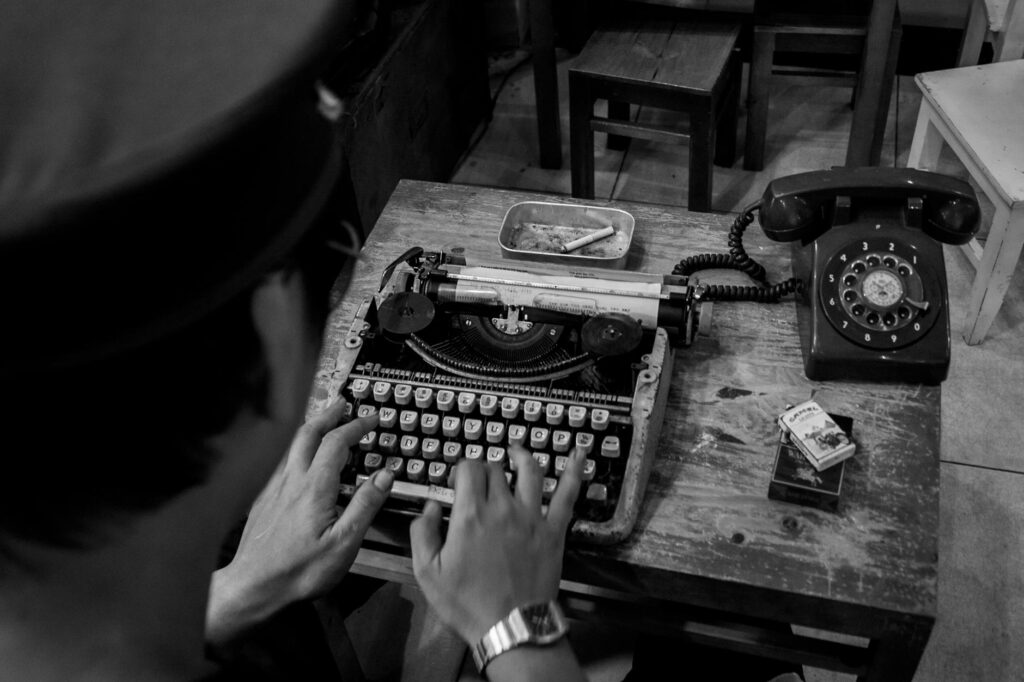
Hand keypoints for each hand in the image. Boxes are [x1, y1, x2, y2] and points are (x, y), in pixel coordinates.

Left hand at [206, 398, 391, 644]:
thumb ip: (365, 505)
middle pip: (308, 434)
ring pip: (291, 446)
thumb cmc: (300, 571)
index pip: (336, 443)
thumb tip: (384, 475)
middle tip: (343, 403)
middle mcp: (291, 481)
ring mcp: (273, 489)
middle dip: (328, 414)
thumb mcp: (344, 543)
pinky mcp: (262, 501)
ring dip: (310, 427)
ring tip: (323, 421)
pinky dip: (296, 449)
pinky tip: (299, 460)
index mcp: (314, 488)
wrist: (252, 587)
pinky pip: (281, 463)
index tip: (371, 419)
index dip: (355, 426)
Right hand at [410, 445, 583, 644]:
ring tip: (516, 451)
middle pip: (496, 469)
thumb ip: (422, 532)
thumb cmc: (466, 603)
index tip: (456, 480)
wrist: (511, 627)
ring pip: (530, 471)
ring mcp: (532, 517)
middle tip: (481, 478)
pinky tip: (579, 454)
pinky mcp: (553, 531)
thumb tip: (431, 506)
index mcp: (470, 514)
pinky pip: (567, 495)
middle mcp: (502, 508)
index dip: (461, 468)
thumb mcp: (427, 572)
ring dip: (522, 456)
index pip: (468, 469)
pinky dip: (575, 472)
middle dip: (486, 467)